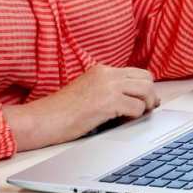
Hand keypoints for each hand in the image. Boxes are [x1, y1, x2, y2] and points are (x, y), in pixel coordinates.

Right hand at [2, 65, 159, 151]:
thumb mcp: (87, 91)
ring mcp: (108, 86)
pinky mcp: (107, 102)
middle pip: (146, 78)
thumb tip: (134, 100)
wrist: (42, 120)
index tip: (147, 101)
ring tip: (138, 116)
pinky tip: (124, 122)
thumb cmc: (61, 112)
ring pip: (146, 90)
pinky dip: (135, 117)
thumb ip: (107, 90)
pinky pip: (136, 107)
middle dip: (150, 95)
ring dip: (146, 105)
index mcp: (102, 70)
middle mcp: (107, 73)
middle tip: (148, 109)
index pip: (137, 72)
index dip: (145, 87)